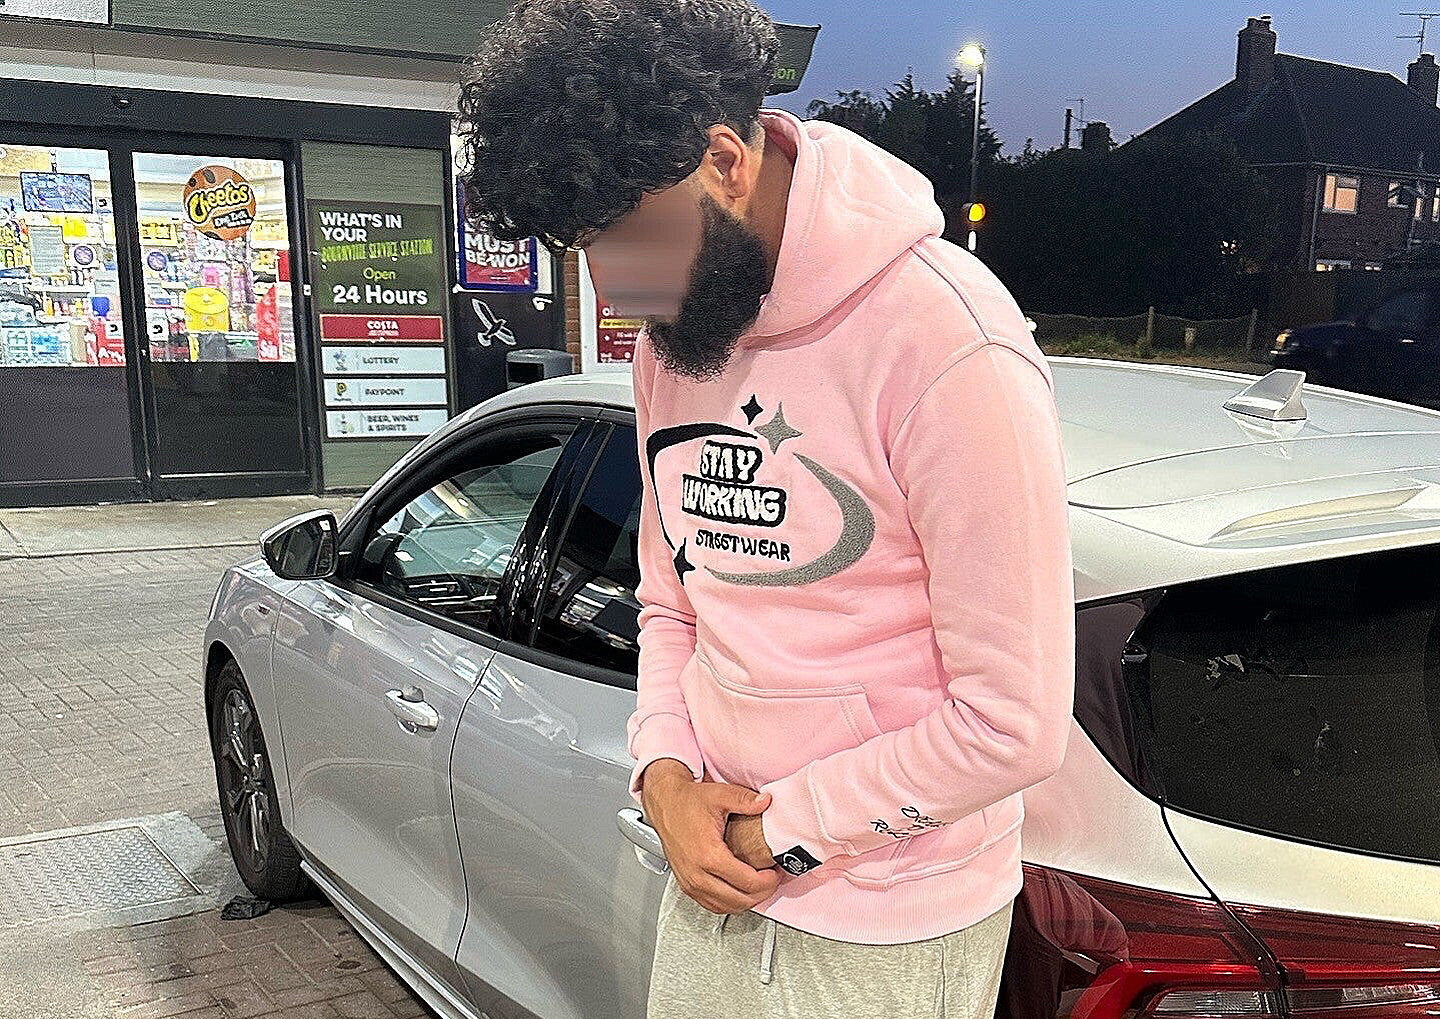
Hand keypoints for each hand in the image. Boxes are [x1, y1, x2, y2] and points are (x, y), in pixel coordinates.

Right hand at [639, 759, 780, 913]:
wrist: (665, 804)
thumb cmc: (688, 801)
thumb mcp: (720, 795)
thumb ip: (745, 800)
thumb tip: (766, 802)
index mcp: (709, 855)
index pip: (748, 882)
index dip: (769, 880)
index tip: (777, 871)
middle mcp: (697, 874)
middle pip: (740, 900)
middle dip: (763, 892)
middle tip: (773, 879)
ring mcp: (690, 883)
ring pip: (726, 907)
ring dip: (747, 901)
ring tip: (760, 885)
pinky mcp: (686, 885)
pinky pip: (712, 905)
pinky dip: (730, 903)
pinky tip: (740, 891)